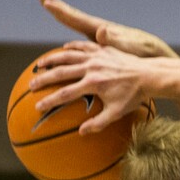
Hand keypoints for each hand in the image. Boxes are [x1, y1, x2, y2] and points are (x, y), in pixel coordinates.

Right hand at [30, 41, 147, 133]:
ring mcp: (96, 57)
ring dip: (51, 60)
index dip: (50, 101)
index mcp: (93, 84)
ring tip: (39, 65)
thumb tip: (81, 132)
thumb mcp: (117, 113)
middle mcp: (91, 68)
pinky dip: (70, 48)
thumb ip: (99, 123)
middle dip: (43, 79)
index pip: (65, 94)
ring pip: (67, 56)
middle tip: (30, 85)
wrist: (148, 75)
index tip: (38, 107)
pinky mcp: (102, 49)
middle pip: (60, 73)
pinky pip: (82, 46)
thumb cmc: (134, 96)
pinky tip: (62, 50)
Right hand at [38, 0, 177, 58]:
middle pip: (76, 19)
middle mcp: (102, 32)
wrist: (157, 59)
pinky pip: (85, 43)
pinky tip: (68, 48)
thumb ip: (116, 42)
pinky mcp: (107, 49)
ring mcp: (104, 40)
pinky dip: (75, 43)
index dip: (61, 11)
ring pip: (80, 29)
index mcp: (103, 32)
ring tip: (52, 10)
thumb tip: (101, 30)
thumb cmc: (145, 57)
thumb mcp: (131, 49)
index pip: (77, 19)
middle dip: (59, 9)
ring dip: (66, 20)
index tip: (46, 1)